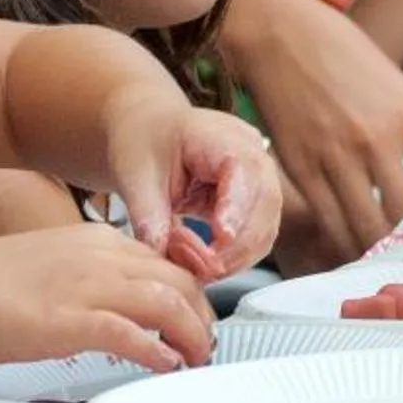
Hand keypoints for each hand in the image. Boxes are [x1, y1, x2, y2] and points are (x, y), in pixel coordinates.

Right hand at [0, 223, 215, 372]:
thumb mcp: (50, 265)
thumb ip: (87, 278)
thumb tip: (113, 309)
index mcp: (95, 240)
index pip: (165, 259)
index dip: (191, 289)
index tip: (198, 312)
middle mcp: (100, 256)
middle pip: (179, 279)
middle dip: (202, 313)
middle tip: (206, 341)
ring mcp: (87, 287)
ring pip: (168, 303)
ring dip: (192, 334)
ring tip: (197, 357)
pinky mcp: (70, 321)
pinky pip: (133, 335)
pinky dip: (159, 352)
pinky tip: (166, 366)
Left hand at [97, 87, 279, 274]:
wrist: (149, 133)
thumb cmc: (144, 143)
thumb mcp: (135, 177)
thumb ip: (149, 216)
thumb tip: (161, 255)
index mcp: (221, 137)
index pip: (244, 170)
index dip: (237, 206)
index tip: (221, 237)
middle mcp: (251, 156)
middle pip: (265, 204)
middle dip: (237, 245)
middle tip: (201, 269)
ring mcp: (258, 180)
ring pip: (266, 227)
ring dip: (237, 257)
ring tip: (198, 268)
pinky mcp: (254, 203)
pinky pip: (257, 236)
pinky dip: (236, 257)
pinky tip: (208, 263)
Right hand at [234, 0, 402, 268]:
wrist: (282, 33)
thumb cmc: (343, 53)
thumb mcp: (396, 86)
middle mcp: (379, 143)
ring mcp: (338, 159)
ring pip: (369, 229)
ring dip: (383, 253)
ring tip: (393, 269)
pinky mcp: (302, 170)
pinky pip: (329, 223)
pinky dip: (344, 245)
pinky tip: (353, 256)